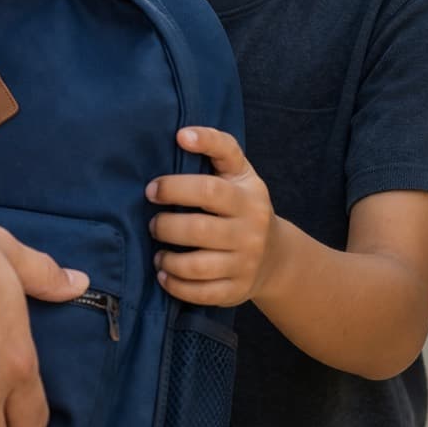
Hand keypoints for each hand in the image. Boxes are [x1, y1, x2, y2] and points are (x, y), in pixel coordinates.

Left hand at [146, 127, 278, 306]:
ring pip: (198, 265)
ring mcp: (246, 262)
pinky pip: (202, 292)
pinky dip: (177, 285)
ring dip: (168, 258)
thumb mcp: (239, 172)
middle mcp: (251, 228)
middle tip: (154, 222)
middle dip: (166, 226)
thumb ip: (217, 147)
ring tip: (157, 252)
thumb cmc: (243, 205)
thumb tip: (181, 133)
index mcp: (248, 195)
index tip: (152, 187)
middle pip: (198, 228)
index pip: (211, 189)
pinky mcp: (237, 290)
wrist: (275, 257)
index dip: (176, 186)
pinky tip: (165, 274)